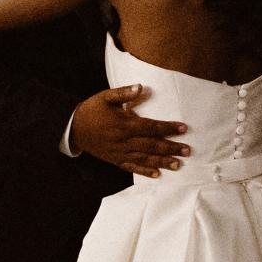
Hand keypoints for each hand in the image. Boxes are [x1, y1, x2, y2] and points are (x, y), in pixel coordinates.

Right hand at [72, 85, 189, 177]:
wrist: (73, 128)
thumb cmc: (92, 110)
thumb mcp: (106, 97)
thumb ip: (124, 93)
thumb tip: (141, 87)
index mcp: (124, 124)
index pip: (151, 127)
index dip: (168, 128)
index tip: (183, 129)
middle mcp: (124, 141)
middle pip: (152, 145)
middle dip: (171, 148)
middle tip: (187, 151)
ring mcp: (120, 153)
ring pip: (145, 159)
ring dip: (162, 162)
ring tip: (178, 165)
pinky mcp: (115, 160)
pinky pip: (132, 167)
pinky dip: (145, 171)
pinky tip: (157, 174)